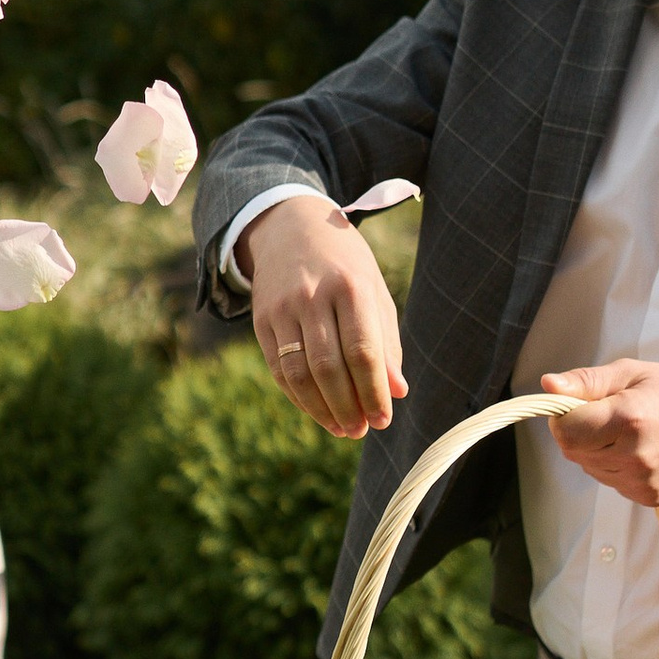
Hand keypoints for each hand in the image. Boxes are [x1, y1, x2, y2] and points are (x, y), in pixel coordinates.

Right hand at [240, 200, 407, 439]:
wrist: (291, 227)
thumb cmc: (345, 265)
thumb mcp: (374, 292)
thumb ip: (386, 341)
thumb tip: (397, 391)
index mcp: (350, 286)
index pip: (362, 351)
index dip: (374, 391)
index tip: (384, 419)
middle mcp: (312, 296)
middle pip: (329, 368)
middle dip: (348, 407)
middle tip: (362, 430)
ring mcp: (282, 308)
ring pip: (299, 374)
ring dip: (322, 410)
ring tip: (342, 428)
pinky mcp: (261, 320)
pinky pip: (279, 370)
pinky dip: (300, 397)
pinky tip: (318, 410)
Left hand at [542, 360, 658, 506]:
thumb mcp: (634, 373)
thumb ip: (587, 381)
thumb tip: (548, 384)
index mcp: (628, 418)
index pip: (565, 431)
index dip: (564, 415)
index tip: (580, 404)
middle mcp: (633, 456)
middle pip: (573, 451)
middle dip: (581, 431)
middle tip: (610, 414)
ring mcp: (641, 482)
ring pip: (590, 468)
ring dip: (597, 450)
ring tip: (631, 432)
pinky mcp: (648, 498)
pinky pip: (611, 483)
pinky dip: (616, 467)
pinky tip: (642, 451)